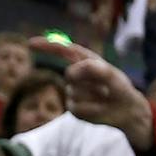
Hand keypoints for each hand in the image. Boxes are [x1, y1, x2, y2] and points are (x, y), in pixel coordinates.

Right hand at [32, 37, 154, 151]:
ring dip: (93, 97)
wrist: (125, 111)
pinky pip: (76, 108)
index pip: (61, 49)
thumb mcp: (111, 74)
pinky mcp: (73, 108)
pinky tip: (99, 109)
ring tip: (104, 98)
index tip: (30, 43)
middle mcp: (75, 74)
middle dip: (88, 81)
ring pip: (74, 93)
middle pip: (70, 75)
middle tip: (106, 87)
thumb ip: (93, 69)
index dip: (46, 46)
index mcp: (83, 60)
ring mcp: (72, 92)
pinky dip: (91, 110)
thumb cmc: (119, 88)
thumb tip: (70, 73)